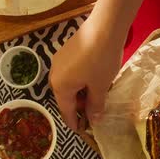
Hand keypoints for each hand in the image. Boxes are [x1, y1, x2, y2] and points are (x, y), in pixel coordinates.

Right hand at [49, 15, 125, 129]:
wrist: (104, 27)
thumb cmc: (101, 61)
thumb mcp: (100, 86)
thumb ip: (95, 105)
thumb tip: (93, 120)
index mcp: (60, 86)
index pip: (66, 110)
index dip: (74, 122)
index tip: (80, 131)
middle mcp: (55, 74)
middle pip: (65, 97)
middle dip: (79, 106)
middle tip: (94, 113)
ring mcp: (59, 61)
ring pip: (69, 84)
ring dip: (81, 93)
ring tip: (97, 96)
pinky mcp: (67, 51)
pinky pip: (71, 73)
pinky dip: (81, 80)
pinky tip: (94, 80)